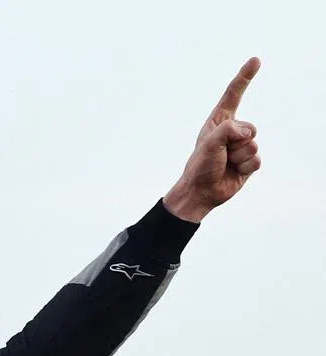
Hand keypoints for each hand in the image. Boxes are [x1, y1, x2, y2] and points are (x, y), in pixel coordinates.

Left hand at [164, 57, 261, 222]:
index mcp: (219, 122)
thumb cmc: (200, 166)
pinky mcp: (249, 162)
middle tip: (220, 154)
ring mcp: (241, 146)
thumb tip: (248, 133)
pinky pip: (257, 159)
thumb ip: (228, 130)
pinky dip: (245, 167)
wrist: (201, 192)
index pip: (233, 95)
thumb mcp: (209, 143)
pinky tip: (234, 171)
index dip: (245, 77)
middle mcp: (232, 131)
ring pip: (253, 144)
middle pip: (249, 127)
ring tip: (225, 163)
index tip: (255, 61)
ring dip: (238, 156)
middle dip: (235, 142)